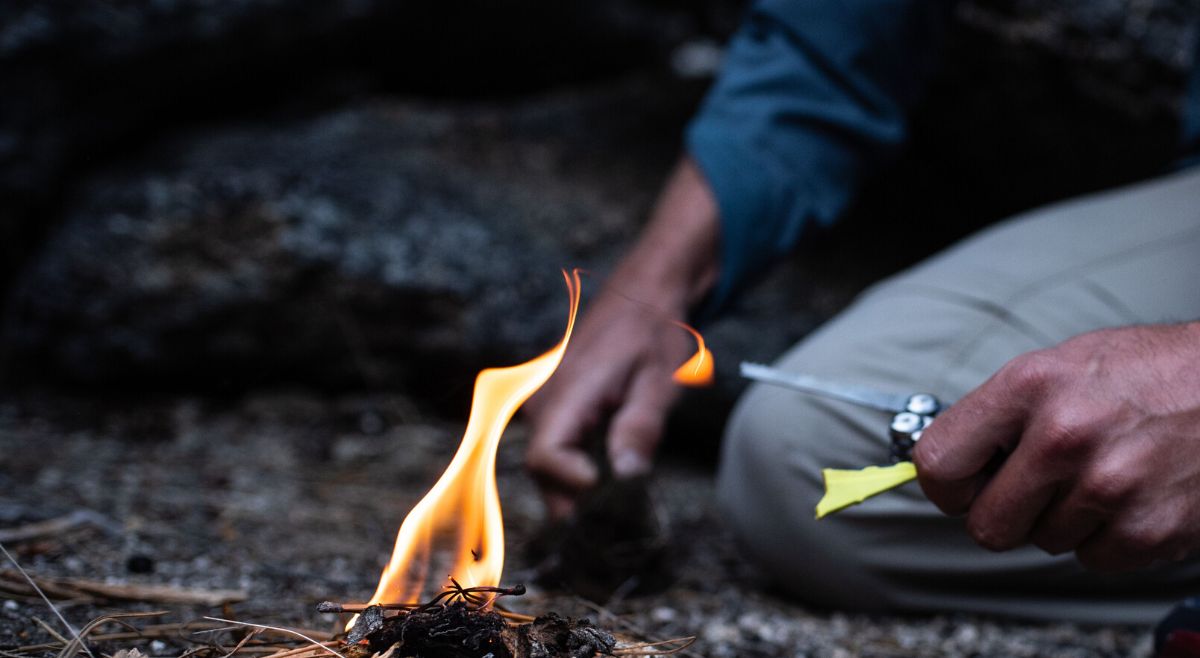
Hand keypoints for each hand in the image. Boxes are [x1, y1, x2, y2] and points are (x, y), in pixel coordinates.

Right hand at [524, 158, 719, 518]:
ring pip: (546, 461)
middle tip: (615, 519)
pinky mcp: (557, 403)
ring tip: (615, 505)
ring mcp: (548, 401)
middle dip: (572, 499)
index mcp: (567, 391)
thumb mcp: (660, 380)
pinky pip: (556, 446)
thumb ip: (640, 427)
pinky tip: (608, 476)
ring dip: (574, 487)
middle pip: (540, 469)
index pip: (543, 457)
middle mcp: (546, 399)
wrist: (647, 289)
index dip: (569, 484)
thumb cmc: (656, 329)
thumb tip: (626, 476)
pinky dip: (576, 468)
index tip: (605, 490)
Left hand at [914, 322, 1199, 570]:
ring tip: (1099, 472)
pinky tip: (1130, 493)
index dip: (945, 486)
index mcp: (1027, 386)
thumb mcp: (1057, 366)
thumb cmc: (1144, 372)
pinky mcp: (1147, 527)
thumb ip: (997, 415)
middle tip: (1033, 487)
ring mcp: (1107, 485)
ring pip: (1043, 541)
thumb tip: (943, 466)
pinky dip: (1106, 536)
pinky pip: (1092, 558)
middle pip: (986, 525)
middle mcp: (1063, 435)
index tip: (961, 487)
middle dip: (1003, 513)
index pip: (939, 464)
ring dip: (1063, 518)